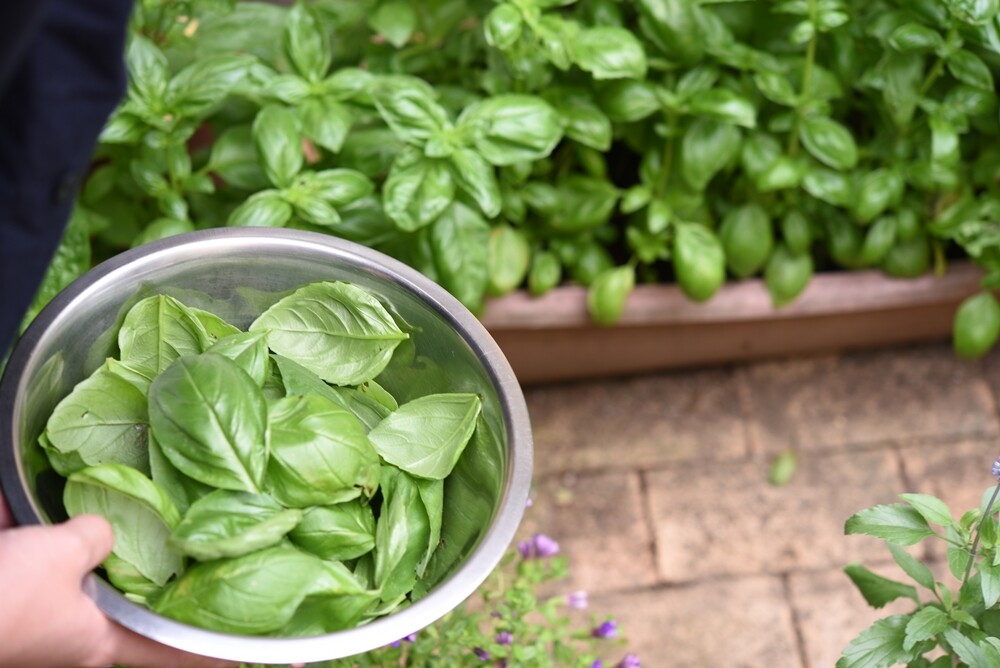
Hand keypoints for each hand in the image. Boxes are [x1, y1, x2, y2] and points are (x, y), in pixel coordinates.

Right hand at [0, 495, 236, 667]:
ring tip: (105, 518)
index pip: (170, 652)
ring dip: (86, 546)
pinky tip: (32, 505)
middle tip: (194, 551)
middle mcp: (75, 636)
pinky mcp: (12, 594)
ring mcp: (40, 616)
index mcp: (99, 641)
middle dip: (150, 577)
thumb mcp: (63, 555)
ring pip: (80, 577)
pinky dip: (37, 531)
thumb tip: (106, 527)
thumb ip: (99, 535)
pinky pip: (36, 556)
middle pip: (126, 608)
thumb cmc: (3, 597)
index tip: (251, 659)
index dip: (212, 655)